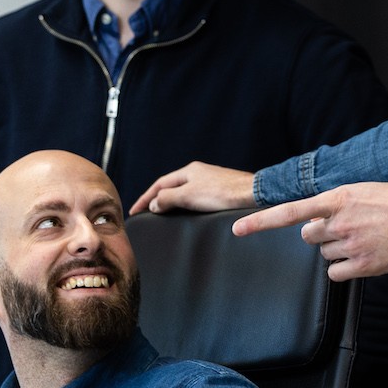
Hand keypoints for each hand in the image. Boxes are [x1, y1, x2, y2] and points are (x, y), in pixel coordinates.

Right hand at [130, 161, 256, 214]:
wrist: (253, 194)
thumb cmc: (223, 193)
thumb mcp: (189, 195)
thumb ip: (168, 198)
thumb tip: (154, 204)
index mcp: (189, 171)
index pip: (160, 184)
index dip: (146, 198)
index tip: (134, 211)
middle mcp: (198, 174)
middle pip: (171, 187)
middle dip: (156, 199)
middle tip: (145, 213)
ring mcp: (210, 182)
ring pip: (183, 193)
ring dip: (171, 203)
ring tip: (162, 216)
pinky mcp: (220, 192)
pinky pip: (195, 199)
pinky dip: (185, 206)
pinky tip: (187, 215)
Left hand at [234, 182, 387, 279]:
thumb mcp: (364, 191)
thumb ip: (337, 203)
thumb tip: (316, 224)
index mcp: (338, 198)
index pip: (290, 211)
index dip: (261, 222)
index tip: (238, 230)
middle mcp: (340, 221)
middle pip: (309, 237)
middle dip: (321, 235)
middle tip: (346, 229)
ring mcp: (351, 245)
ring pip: (324, 255)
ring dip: (337, 250)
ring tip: (364, 240)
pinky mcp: (364, 265)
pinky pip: (335, 274)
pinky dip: (344, 270)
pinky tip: (363, 258)